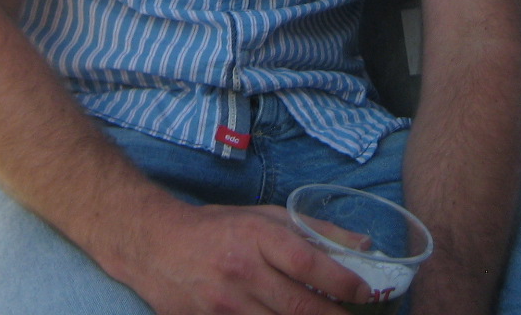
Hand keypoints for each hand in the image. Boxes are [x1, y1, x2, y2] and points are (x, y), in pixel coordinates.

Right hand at [114, 201, 369, 314]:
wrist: (156, 246)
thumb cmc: (216, 228)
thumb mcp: (264, 216)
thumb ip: (313, 230)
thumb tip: (362, 244)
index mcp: (256, 236)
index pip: (308, 263)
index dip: (342, 281)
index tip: (364, 292)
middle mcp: (241, 272)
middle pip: (299, 307)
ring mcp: (224, 305)